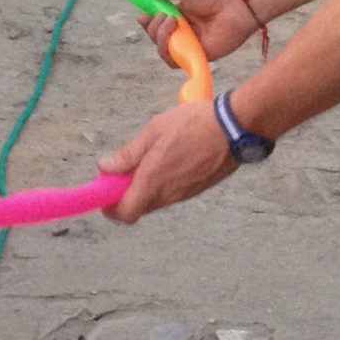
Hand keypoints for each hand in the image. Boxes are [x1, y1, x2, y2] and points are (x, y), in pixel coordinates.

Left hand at [101, 102, 235, 221]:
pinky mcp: (196, 189)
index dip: (110, 208)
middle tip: (123, 169)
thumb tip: (105, 167)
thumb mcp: (153, 132)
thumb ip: (128, 154)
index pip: (125, 213)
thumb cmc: (194, 126)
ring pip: (155, 200)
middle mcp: (168, 195)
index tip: (104, 191)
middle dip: (125, 193)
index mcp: (152, 182)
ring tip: (149, 157)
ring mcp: (184, 194)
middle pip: (138, 207)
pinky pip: (171, 193)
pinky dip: (162, 183)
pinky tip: (168, 158)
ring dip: (144, 186)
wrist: (234, 129)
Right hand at [141, 0, 262, 61]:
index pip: (158, 24)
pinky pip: (177, 62)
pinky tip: (176, 34)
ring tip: (173, 21)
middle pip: (158, 39)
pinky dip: (170, 52)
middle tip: (164, 15)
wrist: (236, 1)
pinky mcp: (200, 56)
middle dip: (153, 28)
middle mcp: (186, 31)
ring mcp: (193, 44)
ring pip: (164, 51)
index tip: (143, 15)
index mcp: (182, 15)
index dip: (148, 23)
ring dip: (160, 37)